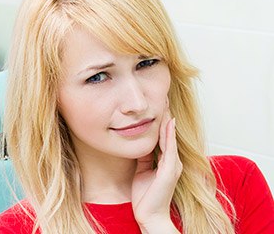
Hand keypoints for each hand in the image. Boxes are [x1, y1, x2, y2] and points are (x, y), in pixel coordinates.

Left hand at [131, 110, 181, 232]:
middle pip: (168, 133)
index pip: (163, 136)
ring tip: (166, 104)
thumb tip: (142, 145)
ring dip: (168, 120)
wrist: (149, 215)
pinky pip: (169, 148)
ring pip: (169, 137)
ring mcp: (172, 165)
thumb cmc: (146, 196)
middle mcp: (172, 160)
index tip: (158, 106)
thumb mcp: (142, 171)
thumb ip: (144, 157)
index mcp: (165, 161)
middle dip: (165, 116)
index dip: (161, 121)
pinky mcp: (170, 170)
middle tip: (163, 98)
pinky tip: (169, 122)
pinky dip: (169, 134)